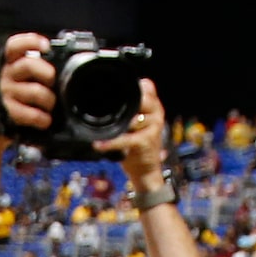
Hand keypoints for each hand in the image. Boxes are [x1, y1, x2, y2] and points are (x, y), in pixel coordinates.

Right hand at [0, 31, 56, 137]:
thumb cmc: (19, 95)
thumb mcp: (24, 76)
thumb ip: (37, 66)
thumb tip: (63, 63)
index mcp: (10, 62)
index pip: (14, 45)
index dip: (30, 42)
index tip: (46, 46)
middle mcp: (5, 75)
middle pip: (28, 65)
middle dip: (47, 73)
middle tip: (52, 81)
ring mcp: (5, 94)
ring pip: (35, 91)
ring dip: (49, 100)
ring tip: (50, 105)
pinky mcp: (7, 113)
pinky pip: (31, 114)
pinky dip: (43, 118)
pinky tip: (45, 119)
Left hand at [95, 78, 170, 193]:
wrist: (145, 170)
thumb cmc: (135, 145)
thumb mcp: (133, 123)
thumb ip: (127, 109)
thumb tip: (101, 96)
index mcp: (153, 106)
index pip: (147, 86)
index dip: (132, 86)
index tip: (113, 90)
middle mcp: (157, 112)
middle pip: (141, 97)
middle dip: (124, 105)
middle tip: (104, 111)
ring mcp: (154, 125)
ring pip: (131, 117)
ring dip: (115, 125)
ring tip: (100, 129)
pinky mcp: (147, 140)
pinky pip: (126, 138)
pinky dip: (111, 143)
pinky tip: (98, 144)